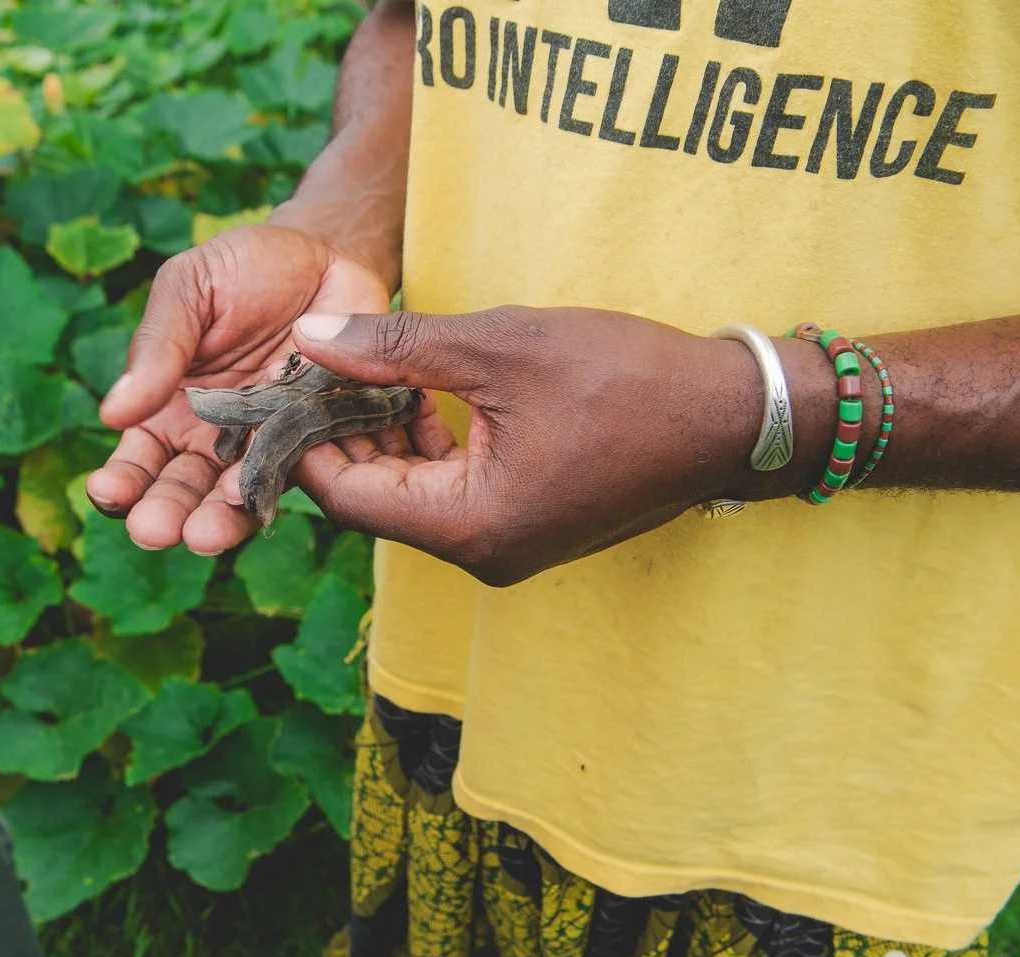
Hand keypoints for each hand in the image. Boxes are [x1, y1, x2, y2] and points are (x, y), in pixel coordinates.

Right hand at [85, 224, 395, 554]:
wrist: (325, 253)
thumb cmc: (243, 267)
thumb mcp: (187, 290)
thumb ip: (157, 347)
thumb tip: (111, 412)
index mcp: (167, 407)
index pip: (137, 459)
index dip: (120, 482)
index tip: (107, 493)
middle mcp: (211, 438)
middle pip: (180, 490)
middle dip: (164, 514)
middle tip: (153, 530)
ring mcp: (262, 444)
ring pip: (231, 496)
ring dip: (214, 521)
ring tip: (201, 535)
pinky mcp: (311, 441)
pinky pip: (290, 474)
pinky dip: (270, 490)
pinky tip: (250, 496)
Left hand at [254, 306, 819, 586]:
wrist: (734, 415)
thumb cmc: (628, 378)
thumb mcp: (500, 346)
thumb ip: (396, 346)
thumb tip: (308, 339)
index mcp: (470, 527)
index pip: (349, 498)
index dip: (307, 440)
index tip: (285, 382)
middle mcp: (481, 555)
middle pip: (373, 502)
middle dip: (340, 436)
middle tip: (316, 367)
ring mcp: (505, 547)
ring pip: (410, 497)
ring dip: (383, 438)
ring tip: (364, 368)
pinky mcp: (526, 527)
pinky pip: (450, 494)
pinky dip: (426, 447)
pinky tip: (419, 392)